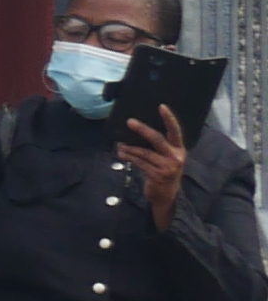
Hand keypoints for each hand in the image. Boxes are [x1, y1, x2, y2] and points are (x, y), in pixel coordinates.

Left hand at [124, 108, 191, 228]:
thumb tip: (137, 129)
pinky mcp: (158, 175)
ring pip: (144, 152)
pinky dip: (129, 157)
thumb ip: (158, 146)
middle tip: (130, 121)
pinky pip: (139, 162)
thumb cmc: (163, 170)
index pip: (175, 131)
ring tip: (120, 144)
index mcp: (179, 149)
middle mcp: (176, 157)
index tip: (161, 106)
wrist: (166, 194)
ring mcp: (168, 167)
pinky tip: (122, 153)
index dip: (169, 118)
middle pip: (157, 139)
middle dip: (142, 129)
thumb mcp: (166, 157)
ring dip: (129, 147)